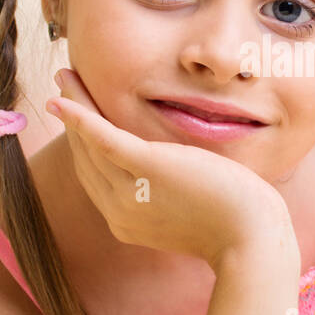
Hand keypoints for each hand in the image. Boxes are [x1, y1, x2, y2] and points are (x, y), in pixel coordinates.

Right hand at [45, 69, 295, 270]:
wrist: (251, 239)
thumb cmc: (233, 222)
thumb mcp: (187, 212)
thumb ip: (164, 197)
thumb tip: (166, 177)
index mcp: (126, 222)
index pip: (95, 176)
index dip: (82, 142)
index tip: (75, 115)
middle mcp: (119, 212)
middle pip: (86, 157)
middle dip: (71, 119)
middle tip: (62, 85)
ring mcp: (131, 193)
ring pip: (91, 143)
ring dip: (74, 104)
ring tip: (65, 75)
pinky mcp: (148, 169)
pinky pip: (104, 140)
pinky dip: (81, 117)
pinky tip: (64, 98)